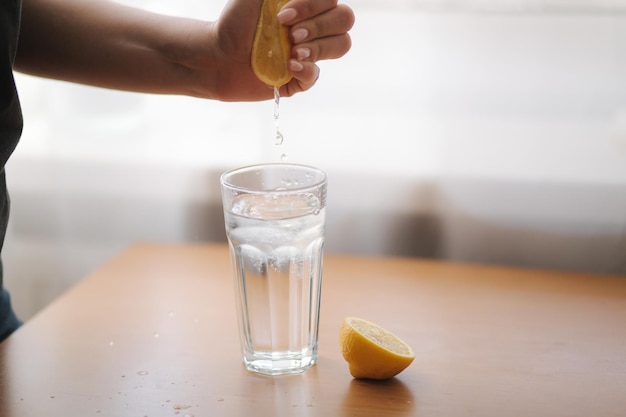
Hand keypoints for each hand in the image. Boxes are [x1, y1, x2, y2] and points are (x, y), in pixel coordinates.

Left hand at [209, 0, 354, 100]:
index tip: (281, 15)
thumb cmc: (235, 22)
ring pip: (340, 46)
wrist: (216, 55)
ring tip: (293, 52)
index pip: (332, 1)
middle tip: (291, 34)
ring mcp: (309, 54)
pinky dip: (306, 69)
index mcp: (307, 6)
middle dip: (319, 26)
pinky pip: (317, 75)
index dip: (312, 6)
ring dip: (318, 47)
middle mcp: (313, 28)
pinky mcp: (299, 79)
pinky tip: (289, 66)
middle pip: (344, 20)